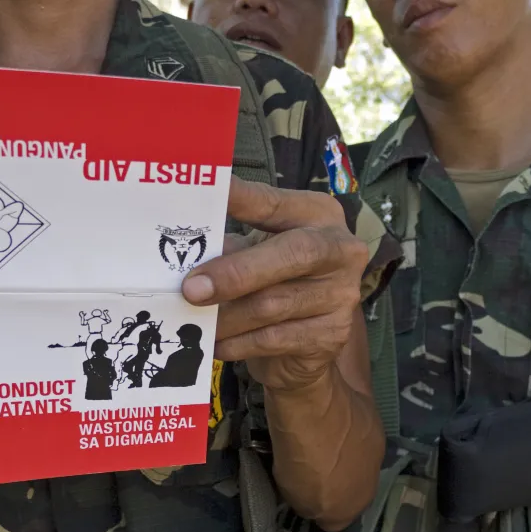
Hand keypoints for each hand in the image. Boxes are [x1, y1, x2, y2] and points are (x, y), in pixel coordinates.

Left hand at [181, 176, 367, 391]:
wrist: (306, 342)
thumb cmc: (275, 282)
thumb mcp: (255, 253)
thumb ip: (231, 246)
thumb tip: (188, 250)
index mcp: (318, 215)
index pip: (275, 202)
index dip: (242, 197)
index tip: (212, 188)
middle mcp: (340, 249)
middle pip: (292, 254)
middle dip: (236, 272)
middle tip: (191, 289)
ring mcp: (341, 294)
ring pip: (274, 305)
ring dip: (226, 317)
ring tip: (195, 322)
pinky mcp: (332, 334)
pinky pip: (274, 339)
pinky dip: (238, 343)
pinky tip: (217, 343)